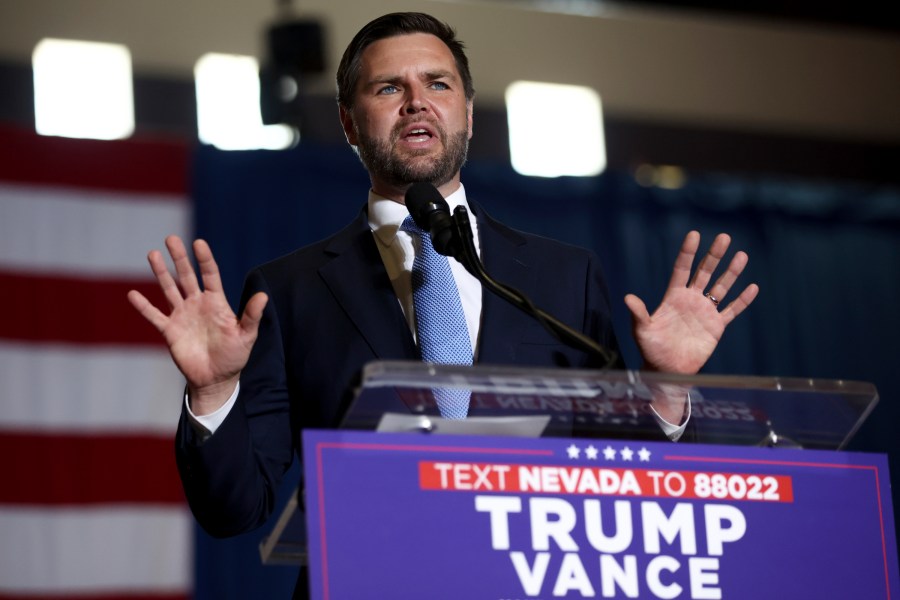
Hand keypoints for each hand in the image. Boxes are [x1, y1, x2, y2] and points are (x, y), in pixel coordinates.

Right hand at [127, 236, 267, 413]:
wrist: (216, 379)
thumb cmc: (234, 357)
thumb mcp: (246, 336)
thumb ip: (252, 315)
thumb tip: (264, 296)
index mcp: (216, 302)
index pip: (210, 275)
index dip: (204, 259)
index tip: (199, 243)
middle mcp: (197, 304)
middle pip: (187, 276)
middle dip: (179, 258)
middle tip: (171, 238)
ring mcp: (182, 316)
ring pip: (169, 289)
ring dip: (161, 273)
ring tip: (152, 254)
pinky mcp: (170, 331)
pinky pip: (154, 316)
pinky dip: (143, 306)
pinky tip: (133, 294)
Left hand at [624, 231, 757, 373]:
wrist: (667, 370)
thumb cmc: (651, 349)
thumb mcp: (642, 330)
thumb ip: (639, 313)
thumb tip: (628, 297)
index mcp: (673, 297)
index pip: (682, 269)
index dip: (688, 253)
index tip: (694, 235)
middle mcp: (691, 299)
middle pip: (705, 272)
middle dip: (714, 256)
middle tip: (724, 237)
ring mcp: (705, 311)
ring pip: (721, 287)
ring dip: (732, 272)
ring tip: (742, 255)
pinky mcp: (716, 326)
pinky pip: (732, 310)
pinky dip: (743, 300)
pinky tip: (753, 287)